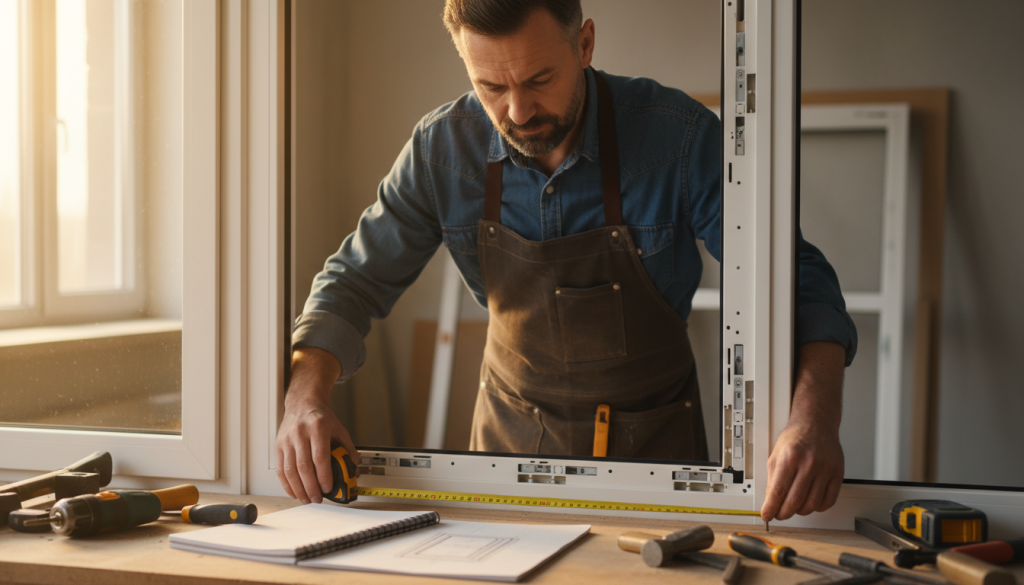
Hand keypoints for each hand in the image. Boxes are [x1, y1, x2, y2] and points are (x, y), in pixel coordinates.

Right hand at [275, 348, 359, 503]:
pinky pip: (280, 469)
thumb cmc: (321, 417)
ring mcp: (287, 440)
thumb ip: (348, 450)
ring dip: (298, 489)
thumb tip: (353, 471)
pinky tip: (294, 491)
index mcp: (318, 427)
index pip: (320, 455)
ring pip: (290, 470)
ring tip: (307, 499)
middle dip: (310, 486)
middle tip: (317, 499)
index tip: (328, 488)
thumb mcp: (339, 429)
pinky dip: (287, 484)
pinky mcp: (278, 446)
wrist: (303, 403)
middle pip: (303, 466)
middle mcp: (300, 433)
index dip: (323, 475)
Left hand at [761, 341, 845, 521]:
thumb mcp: (776, 454)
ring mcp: (825, 469)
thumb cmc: (796, 437)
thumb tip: (770, 501)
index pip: (778, 490)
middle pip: (795, 500)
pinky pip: (829, 500)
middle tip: (779, 514)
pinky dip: (818, 507)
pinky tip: (811, 503)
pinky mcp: (837, 473)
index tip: (767, 515)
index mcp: (790, 457)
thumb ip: (773, 477)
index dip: (771, 507)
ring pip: (812, 504)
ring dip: (800, 511)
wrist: (816, 423)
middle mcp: (809, 463)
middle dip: (784, 512)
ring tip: (794, 507)